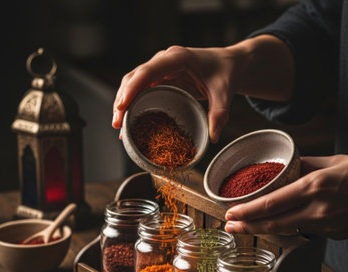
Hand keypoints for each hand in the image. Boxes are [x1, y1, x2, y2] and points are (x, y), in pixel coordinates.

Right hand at [112, 36, 293, 142]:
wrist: (230, 64)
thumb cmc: (226, 73)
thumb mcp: (225, 93)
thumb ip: (219, 113)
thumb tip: (213, 137)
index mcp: (177, 58)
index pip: (147, 71)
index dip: (132, 88)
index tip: (122, 106)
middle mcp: (164, 61)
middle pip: (134, 78)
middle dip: (122, 100)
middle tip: (117, 125)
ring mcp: (161, 70)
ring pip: (134, 84)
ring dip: (124, 104)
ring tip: (119, 128)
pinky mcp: (162, 79)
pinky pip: (142, 90)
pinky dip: (133, 105)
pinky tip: (130, 123)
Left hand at [224, 155, 347, 238]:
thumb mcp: (337, 160)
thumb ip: (307, 165)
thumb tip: (287, 168)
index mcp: (317, 186)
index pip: (272, 203)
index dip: (248, 211)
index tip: (231, 212)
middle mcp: (319, 210)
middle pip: (274, 224)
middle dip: (247, 226)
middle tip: (228, 226)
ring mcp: (329, 226)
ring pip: (287, 231)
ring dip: (264, 230)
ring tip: (246, 227)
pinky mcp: (337, 235)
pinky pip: (307, 232)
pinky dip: (289, 229)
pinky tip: (279, 225)